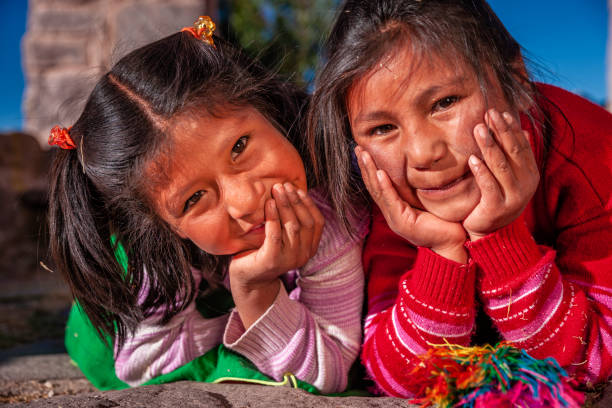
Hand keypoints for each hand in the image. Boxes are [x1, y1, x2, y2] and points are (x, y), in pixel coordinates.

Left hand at [229, 183, 324, 288]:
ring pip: (292, 226)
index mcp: (309, 248)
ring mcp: (288, 259)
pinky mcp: (271, 260)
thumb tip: (291, 191)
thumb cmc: (264, 251)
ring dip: (285, 205)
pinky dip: (273, 217)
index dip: (309, 204)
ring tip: (276, 190)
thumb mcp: (283, 236)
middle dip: (295, 201)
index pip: (317, 222)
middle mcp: (303, 255)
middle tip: (284, 185)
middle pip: (305, 222)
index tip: (297, 189)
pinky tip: (269, 204)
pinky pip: (275, 234)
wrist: (248, 279)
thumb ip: (291, 221)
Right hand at [355, 146, 466, 262]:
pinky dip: (384, 186)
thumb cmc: (447, 222)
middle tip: (358, 148)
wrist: (454, 244)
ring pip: (378, 191)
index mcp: (396, 208)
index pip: (379, 184)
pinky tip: (380, 173)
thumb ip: (421, 187)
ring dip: (370, 171)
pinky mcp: (402, 222)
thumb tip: (423, 167)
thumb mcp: (430, 200)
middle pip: (373, 186)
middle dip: (365, 166)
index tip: (364, 150)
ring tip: (364, 155)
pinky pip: (391, 200)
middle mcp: (391, 213)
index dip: (370, 167)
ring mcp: (394, 218)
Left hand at [463, 109, 538, 240]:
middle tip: (488, 113)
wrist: (490, 233)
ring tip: (478, 129)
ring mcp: (514, 197)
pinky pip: (489, 186)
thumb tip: (521, 129)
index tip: (498, 112)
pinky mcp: (498, 208)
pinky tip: (472, 158)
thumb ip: (514, 156)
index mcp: (530, 174)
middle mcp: (526, 184)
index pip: (521, 145)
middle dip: (500, 131)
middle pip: (513, 152)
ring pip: (500, 166)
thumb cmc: (495, 200)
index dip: (510, 128)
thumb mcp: (507, 177)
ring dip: (489, 146)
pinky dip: (481, 171)